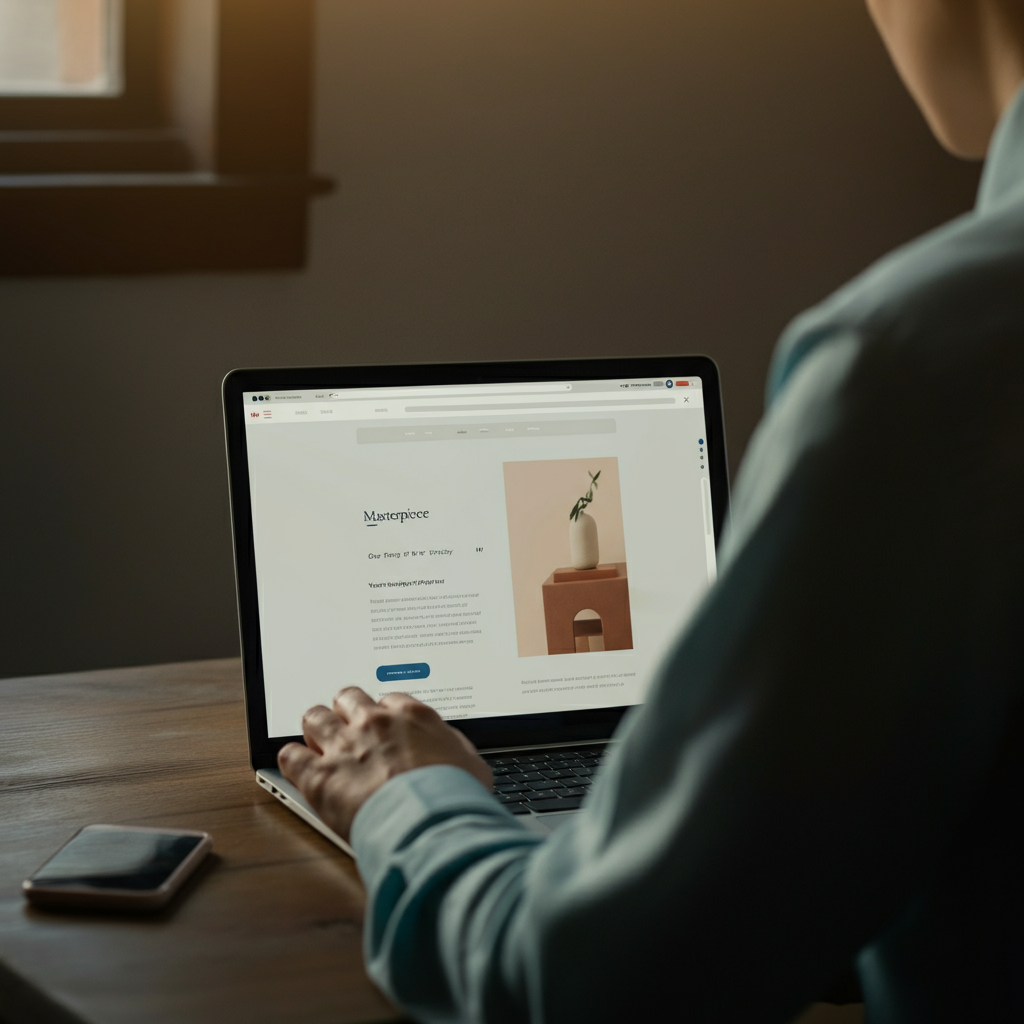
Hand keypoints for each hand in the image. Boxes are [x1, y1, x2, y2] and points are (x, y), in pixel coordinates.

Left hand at [277, 688, 492, 841]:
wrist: (431, 822)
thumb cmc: (455, 797)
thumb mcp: (472, 763)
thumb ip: (452, 747)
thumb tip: (448, 749)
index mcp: (411, 716)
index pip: (388, 700)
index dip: (383, 715)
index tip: (383, 727)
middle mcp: (374, 723)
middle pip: (347, 698)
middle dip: (345, 711)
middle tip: (348, 729)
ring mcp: (344, 746)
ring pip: (314, 717)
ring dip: (315, 728)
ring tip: (317, 742)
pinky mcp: (319, 777)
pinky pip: (290, 755)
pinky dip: (291, 759)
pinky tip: (296, 766)